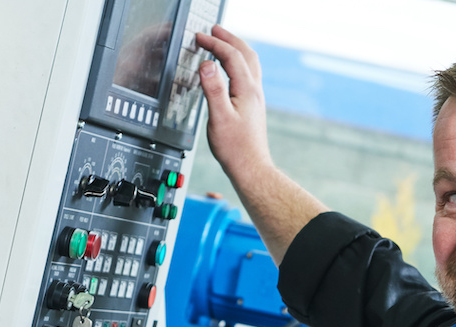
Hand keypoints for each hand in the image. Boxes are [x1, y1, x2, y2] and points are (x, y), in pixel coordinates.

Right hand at [194, 25, 272, 183]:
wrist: (251, 168)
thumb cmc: (235, 148)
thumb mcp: (219, 118)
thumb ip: (213, 89)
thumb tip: (206, 65)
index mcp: (246, 90)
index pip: (231, 56)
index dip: (214, 43)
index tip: (200, 37)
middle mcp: (254, 91)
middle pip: (245, 54)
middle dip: (228, 39)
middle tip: (214, 30)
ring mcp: (255, 98)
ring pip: (250, 63)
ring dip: (236, 48)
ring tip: (223, 42)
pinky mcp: (253, 106)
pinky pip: (249, 74)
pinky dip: (239, 63)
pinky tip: (231, 70)